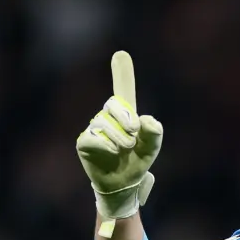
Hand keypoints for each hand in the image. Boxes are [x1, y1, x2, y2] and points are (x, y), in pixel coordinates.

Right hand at [76, 51, 163, 227]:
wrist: (124, 185)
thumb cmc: (136, 163)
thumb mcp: (152, 148)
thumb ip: (154, 133)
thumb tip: (145, 119)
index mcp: (125, 115)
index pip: (122, 92)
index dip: (122, 74)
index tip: (121, 54)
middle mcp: (107, 118)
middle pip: (113, 105)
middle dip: (126, 119)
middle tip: (135, 136)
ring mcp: (94, 129)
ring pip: (104, 122)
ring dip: (119, 137)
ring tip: (124, 149)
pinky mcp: (84, 143)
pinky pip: (93, 137)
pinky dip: (106, 145)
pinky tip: (113, 152)